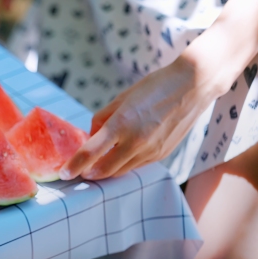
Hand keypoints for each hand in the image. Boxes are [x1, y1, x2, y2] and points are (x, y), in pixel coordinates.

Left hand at [59, 56, 226, 180]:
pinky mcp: (162, 155)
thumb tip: (91, 136)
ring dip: (105, 171)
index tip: (64, 173)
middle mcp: (136, 141)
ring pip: (121, 171)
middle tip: (78, 172)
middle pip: (104, 170)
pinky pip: (136, 166)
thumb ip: (102, 119)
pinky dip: (123, 165)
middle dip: (88, 173)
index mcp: (121, 124)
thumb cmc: (153, 87)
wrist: (193, 85)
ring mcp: (151, 151)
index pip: (90, 152)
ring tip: (95, 166)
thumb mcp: (121, 98)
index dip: (74, 165)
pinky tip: (118, 157)